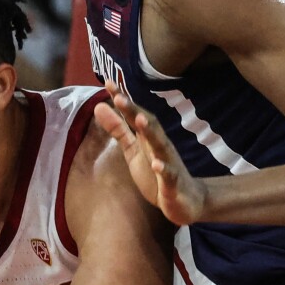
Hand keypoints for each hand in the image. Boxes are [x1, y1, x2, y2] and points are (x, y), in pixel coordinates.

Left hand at [93, 83, 207, 224]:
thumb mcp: (133, 151)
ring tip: (139, 119)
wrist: (185, 201)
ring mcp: (168, 164)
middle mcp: (159, 146)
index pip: (135, 115)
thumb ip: (118, 130)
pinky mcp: (173, 184)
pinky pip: (169, 175)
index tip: (107, 82)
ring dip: (151, 132)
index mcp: (148, 138)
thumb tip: (99, 106)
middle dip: (134, 111)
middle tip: (119, 97)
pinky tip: (156, 164)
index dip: (122, 100)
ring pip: (160, 146)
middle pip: (148, 125)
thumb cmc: (156, 172)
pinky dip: (163, 169)